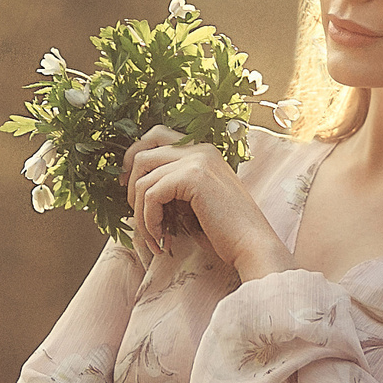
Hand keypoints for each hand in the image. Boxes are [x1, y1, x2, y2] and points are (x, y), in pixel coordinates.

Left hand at [121, 125, 290, 276]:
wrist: (252, 246)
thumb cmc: (225, 232)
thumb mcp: (194, 203)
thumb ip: (171, 188)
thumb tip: (134, 189)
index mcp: (203, 152)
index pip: (156, 137)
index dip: (135, 159)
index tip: (131, 189)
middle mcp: (200, 149)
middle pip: (143, 152)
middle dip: (130, 184)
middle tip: (135, 213)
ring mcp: (197, 160)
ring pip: (142, 179)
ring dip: (140, 213)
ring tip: (154, 237)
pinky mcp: (193, 177)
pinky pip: (151, 195)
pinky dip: (149, 220)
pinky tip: (162, 239)